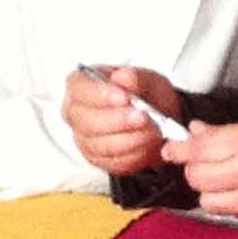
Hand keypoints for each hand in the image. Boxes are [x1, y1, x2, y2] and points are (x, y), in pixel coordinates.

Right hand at [63, 65, 180, 174]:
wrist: (160, 119)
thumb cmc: (145, 95)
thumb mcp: (148, 79)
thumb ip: (137, 78)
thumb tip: (124, 77)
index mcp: (82, 85)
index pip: (79, 89)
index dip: (100, 94)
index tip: (124, 97)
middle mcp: (77, 112)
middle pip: (87, 121)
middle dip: (119, 120)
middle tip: (143, 116)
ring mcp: (84, 138)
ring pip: (100, 144)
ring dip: (131, 139)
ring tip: (153, 131)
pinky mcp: (97, 159)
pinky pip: (112, 162)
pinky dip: (135, 154)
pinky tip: (149, 144)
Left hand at [170, 116, 237, 220]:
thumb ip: (231, 130)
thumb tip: (198, 133)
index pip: (199, 148)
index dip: (181, 148)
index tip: (173, 147)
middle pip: (196, 176)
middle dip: (194, 167)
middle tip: (202, 159)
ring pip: (206, 199)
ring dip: (208, 188)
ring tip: (222, 177)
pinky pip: (227, 211)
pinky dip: (226, 201)